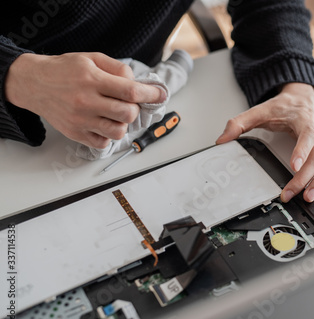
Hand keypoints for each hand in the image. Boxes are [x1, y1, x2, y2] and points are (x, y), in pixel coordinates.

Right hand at [5, 52, 164, 147]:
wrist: (33, 83)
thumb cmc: (65, 69)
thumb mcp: (92, 58)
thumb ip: (117, 69)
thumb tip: (138, 83)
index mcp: (92, 79)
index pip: (130, 91)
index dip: (150, 94)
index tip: (160, 95)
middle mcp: (86, 101)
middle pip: (128, 114)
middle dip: (135, 108)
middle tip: (129, 103)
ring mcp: (80, 120)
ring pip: (118, 132)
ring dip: (123, 123)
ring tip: (115, 114)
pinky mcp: (75, 133)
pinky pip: (103, 143)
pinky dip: (109, 136)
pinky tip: (104, 123)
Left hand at [216, 82, 313, 202]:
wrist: (304, 98)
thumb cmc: (285, 106)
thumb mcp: (261, 110)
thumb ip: (240, 123)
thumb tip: (223, 138)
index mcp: (305, 120)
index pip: (307, 136)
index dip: (302, 151)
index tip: (294, 166)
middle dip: (306, 177)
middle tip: (293, 193)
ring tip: (310, 198)